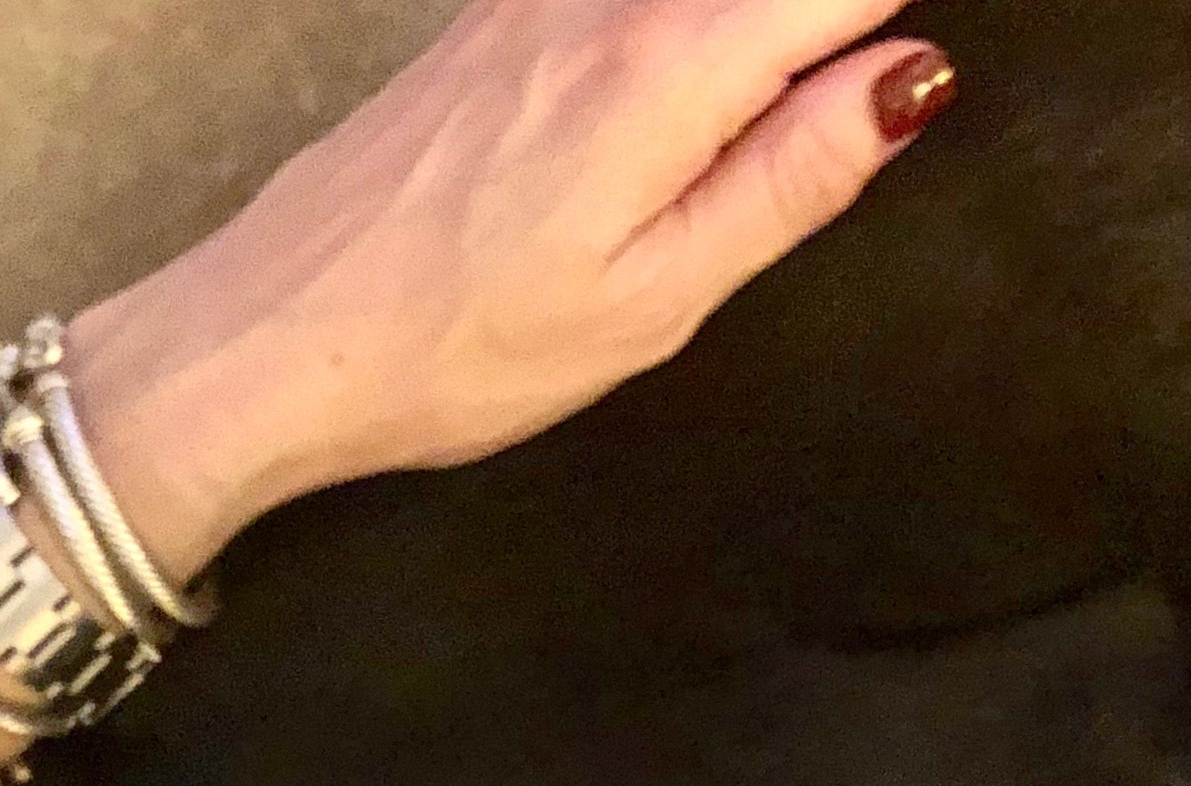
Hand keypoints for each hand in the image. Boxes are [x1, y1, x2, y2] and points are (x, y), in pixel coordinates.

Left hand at [65, 0, 953, 579]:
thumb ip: (790, 177)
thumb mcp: (654, 299)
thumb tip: (908, 78)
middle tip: (840, 116)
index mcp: (668, 65)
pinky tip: (687, 99)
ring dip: (759, 32)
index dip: (892, 23)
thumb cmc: (458, 347)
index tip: (915, 76)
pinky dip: (682, 28)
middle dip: (829, 20)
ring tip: (790, 90)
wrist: (276, 337)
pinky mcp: (495, 11)